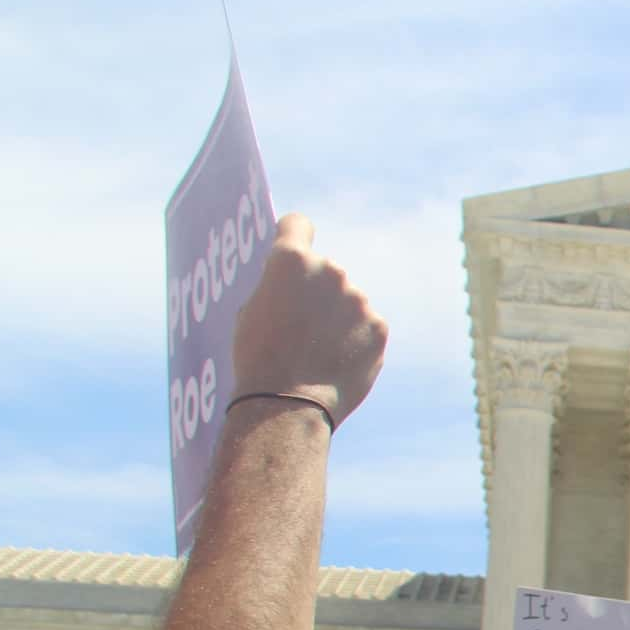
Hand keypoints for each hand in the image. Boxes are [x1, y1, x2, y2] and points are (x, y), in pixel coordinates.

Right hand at [228, 214, 387, 427]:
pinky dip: (356, 339)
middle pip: (326, 270)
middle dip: (316, 289)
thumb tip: (291, 287)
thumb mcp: (250, 311)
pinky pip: (366, 326)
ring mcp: (359, 299)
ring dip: (338, 316)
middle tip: (302, 320)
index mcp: (290, 259)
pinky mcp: (379, 327)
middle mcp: (330, 270)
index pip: (297, 225)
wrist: (286, 404)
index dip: (293, 235)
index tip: (294, 244)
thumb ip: (276, 288)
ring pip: (349, 301)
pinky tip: (337, 359)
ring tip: (317, 348)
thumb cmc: (258, 357)